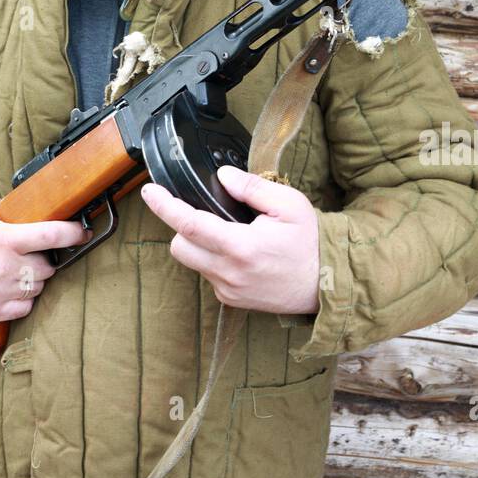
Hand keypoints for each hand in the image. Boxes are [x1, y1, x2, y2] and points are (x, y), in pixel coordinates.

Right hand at [0, 193, 91, 322]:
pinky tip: (12, 287)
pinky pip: (23, 309)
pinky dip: (23, 299)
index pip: (51, 235)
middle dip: (45, 259)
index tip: (83, 232)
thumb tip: (34, 211)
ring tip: (19, 269)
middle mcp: (3, 267)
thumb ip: (11, 209)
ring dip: (34, 279)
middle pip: (48, 267)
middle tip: (33, 253)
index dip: (73, 233)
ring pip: (37, 289)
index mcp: (4, 238)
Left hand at [139, 165, 320, 314]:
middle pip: (180, 247)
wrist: (328, 284)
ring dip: (200, 244)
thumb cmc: (310, 242)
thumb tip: (222, 177)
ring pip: (193, 262)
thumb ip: (252, 187)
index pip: (189, 224)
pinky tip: (241, 254)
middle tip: (205, 213)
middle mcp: (229, 272)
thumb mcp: (289, 204)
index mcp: (241, 246)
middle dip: (183, 228)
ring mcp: (229, 290)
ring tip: (231, 234)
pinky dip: (215, 261)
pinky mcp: (232, 300)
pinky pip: (209, 275)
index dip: (164, 206)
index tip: (149, 191)